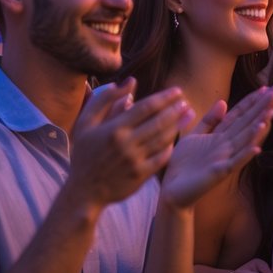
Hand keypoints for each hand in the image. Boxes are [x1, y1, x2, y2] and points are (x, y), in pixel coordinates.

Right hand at [66, 80, 194, 207]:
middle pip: (158, 122)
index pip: (146, 108)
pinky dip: (170, 147)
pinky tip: (176, 138)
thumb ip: (105, 100)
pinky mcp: (140, 175)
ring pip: (163, 139)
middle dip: (176, 110)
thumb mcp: (85, 124)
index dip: (164, 98)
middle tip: (186, 102)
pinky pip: (162, 158)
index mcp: (114, 128)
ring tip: (188, 115)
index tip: (177, 91)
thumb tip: (130, 82)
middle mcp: (126, 143)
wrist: (84, 190)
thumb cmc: (84, 153)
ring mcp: (135, 160)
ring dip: (178, 126)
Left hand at [161, 85, 272, 209]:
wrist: (172, 192)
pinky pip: (234, 162)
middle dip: (263, 107)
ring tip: (271, 112)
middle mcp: (226, 145)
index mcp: (220, 136)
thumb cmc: (183, 166)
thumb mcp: (194, 136)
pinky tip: (257, 147)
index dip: (253, 100)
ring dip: (258, 127)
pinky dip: (246, 155)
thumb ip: (209, 121)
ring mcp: (224, 158)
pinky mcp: (218, 173)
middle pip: (247, 122)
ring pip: (244, 139)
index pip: (240, 114)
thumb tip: (223, 102)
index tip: (267, 87)